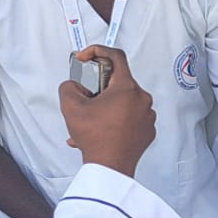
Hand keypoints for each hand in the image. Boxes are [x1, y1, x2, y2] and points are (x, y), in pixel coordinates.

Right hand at [58, 46, 155, 176]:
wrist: (110, 166)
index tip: (86, 57)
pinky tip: (98, 132)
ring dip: (104, 108)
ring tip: (89, 122)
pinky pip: (129, 118)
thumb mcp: (70, 106)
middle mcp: (143, 99)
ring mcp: (148, 115)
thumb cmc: (96, 137)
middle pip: (118, 82)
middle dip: (98, 88)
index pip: (116, 56)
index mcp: (128, 88)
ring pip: (122, 102)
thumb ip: (69, 86)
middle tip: (85, 99)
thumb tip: (75, 86)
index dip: (97, 51)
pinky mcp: (148, 130)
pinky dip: (113, 121)